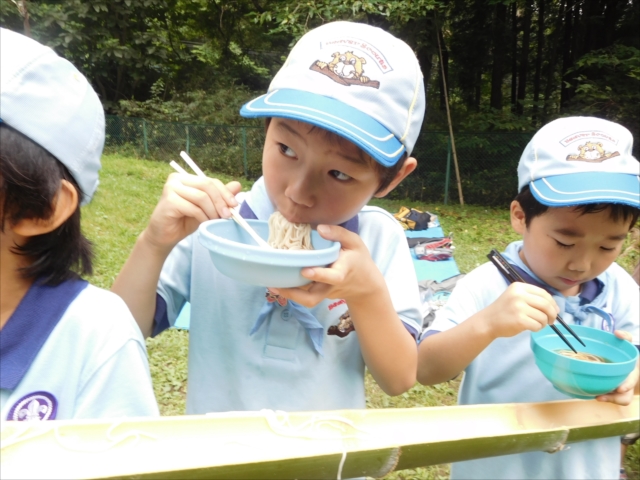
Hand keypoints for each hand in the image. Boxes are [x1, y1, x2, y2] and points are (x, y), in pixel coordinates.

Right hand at [143, 172, 241, 251]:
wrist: (164, 236)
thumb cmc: (184, 221)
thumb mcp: (206, 208)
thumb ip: (219, 196)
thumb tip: (237, 185)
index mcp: (185, 177)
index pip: (210, 181)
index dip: (225, 192)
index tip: (234, 205)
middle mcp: (176, 179)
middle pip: (207, 185)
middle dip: (220, 201)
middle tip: (227, 215)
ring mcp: (171, 189)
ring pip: (201, 197)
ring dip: (212, 211)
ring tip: (215, 221)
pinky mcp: (169, 201)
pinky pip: (194, 208)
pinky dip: (203, 217)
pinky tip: (204, 223)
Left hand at [268, 224, 383, 307]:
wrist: (365, 285)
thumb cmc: (359, 260)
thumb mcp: (355, 242)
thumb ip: (338, 234)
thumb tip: (319, 228)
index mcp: (342, 272)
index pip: (332, 277)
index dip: (319, 275)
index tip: (305, 270)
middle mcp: (331, 286)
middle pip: (313, 297)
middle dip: (295, 294)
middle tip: (276, 285)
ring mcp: (324, 292)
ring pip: (307, 300)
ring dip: (289, 295)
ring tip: (272, 286)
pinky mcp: (319, 294)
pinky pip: (304, 296)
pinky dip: (291, 291)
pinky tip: (277, 283)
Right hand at [482, 282, 558, 338]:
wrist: (488, 321)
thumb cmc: (504, 310)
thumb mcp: (515, 297)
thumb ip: (532, 298)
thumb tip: (555, 308)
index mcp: (519, 287)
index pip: (543, 293)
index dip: (552, 302)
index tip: (554, 310)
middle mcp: (519, 295)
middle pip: (546, 304)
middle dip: (552, 314)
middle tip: (551, 321)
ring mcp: (519, 307)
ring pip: (543, 316)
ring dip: (543, 323)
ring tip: (536, 324)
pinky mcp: (519, 320)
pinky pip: (537, 325)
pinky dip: (537, 328)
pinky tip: (530, 328)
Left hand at [596, 330, 638, 405]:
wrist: (624, 360)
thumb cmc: (625, 351)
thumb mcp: (627, 343)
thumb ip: (625, 337)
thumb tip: (617, 333)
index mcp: (632, 373)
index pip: (631, 382)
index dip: (627, 386)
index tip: (620, 388)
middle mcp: (628, 383)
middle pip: (625, 397)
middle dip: (614, 398)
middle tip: (600, 397)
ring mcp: (620, 389)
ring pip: (617, 400)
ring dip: (606, 399)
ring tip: (595, 396)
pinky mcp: (612, 390)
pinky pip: (609, 398)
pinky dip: (602, 397)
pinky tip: (591, 393)